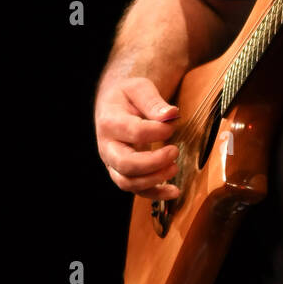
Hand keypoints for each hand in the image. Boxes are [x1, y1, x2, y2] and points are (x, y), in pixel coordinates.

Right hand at [95, 78, 180, 198]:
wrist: (114, 104)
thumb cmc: (128, 96)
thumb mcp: (139, 89)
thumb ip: (153, 101)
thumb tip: (171, 114)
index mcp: (110, 122)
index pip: (135, 132)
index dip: (158, 131)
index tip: (173, 124)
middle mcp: (108, 146)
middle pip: (126, 164)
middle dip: (154, 162)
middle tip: (174, 151)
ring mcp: (113, 163)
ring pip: (128, 182)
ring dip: (154, 179)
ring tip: (174, 168)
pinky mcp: (123, 173)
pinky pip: (136, 190)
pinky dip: (155, 194)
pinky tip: (174, 191)